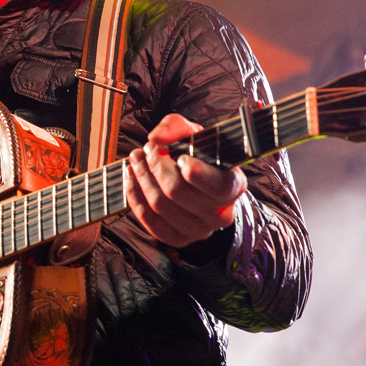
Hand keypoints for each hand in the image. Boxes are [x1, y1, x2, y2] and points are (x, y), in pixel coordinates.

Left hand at [124, 113, 246, 250]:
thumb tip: (155, 138)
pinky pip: (150, 222)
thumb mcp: (193, 133)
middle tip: (146, 149)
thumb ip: (176, 126)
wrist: (198, 181)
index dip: (194, 171)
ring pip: (160, 205)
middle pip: (178, 191)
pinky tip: (131, 179)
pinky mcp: (179, 239)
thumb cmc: (198, 155)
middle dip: (156, 165)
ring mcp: (200, 230)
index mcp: (233, 186)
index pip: (217, 185)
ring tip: (136, 159)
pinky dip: (135, 197)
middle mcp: (221, 214)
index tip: (180, 157)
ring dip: (141, 177)